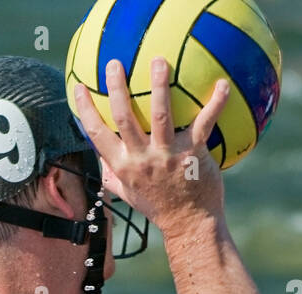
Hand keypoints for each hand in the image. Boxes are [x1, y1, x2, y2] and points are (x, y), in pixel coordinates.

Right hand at [74, 57, 228, 239]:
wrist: (189, 224)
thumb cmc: (159, 207)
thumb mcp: (128, 195)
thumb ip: (112, 176)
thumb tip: (99, 159)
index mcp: (122, 166)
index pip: (96, 135)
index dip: (85, 110)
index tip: (79, 87)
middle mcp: (141, 159)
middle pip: (123, 117)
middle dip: (116, 88)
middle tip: (114, 64)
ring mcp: (167, 156)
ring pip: (159, 115)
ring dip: (158, 85)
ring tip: (158, 61)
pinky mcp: (192, 153)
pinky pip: (204, 122)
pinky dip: (215, 102)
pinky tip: (221, 83)